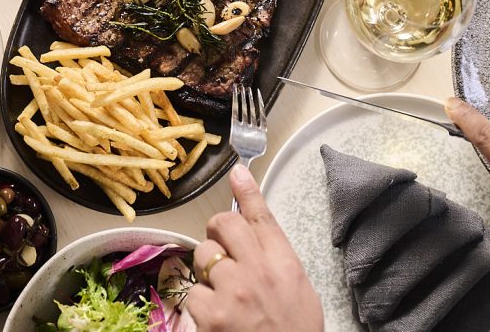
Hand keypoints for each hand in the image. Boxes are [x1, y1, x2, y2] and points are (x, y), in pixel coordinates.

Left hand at [187, 165, 322, 331]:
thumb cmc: (294, 330)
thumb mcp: (297, 288)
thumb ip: (275, 257)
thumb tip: (255, 233)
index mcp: (284, 264)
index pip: (261, 217)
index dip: (246, 192)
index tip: (236, 173)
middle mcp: (257, 271)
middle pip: (224, 225)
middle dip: (217, 232)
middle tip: (221, 249)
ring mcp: (232, 292)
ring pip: (203, 257)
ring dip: (208, 272)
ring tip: (224, 295)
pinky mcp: (210, 314)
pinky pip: (192, 293)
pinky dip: (200, 304)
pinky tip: (218, 318)